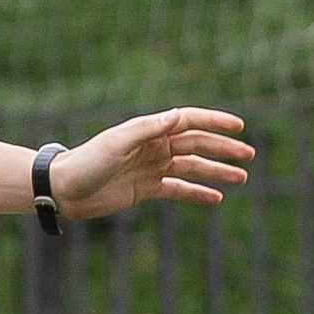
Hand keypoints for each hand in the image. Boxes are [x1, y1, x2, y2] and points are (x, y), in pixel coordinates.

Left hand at [51, 107, 253, 221]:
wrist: (63, 189)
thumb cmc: (87, 161)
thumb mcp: (117, 143)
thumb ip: (148, 129)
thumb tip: (178, 116)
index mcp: (149, 131)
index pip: (189, 122)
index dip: (215, 122)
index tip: (240, 127)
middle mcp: (153, 147)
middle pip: (196, 145)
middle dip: (223, 150)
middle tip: (249, 156)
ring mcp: (151, 167)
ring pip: (192, 168)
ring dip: (217, 172)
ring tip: (242, 178)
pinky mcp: (145, 188)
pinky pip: (178, 189)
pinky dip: (197, 192)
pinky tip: (216, 197)